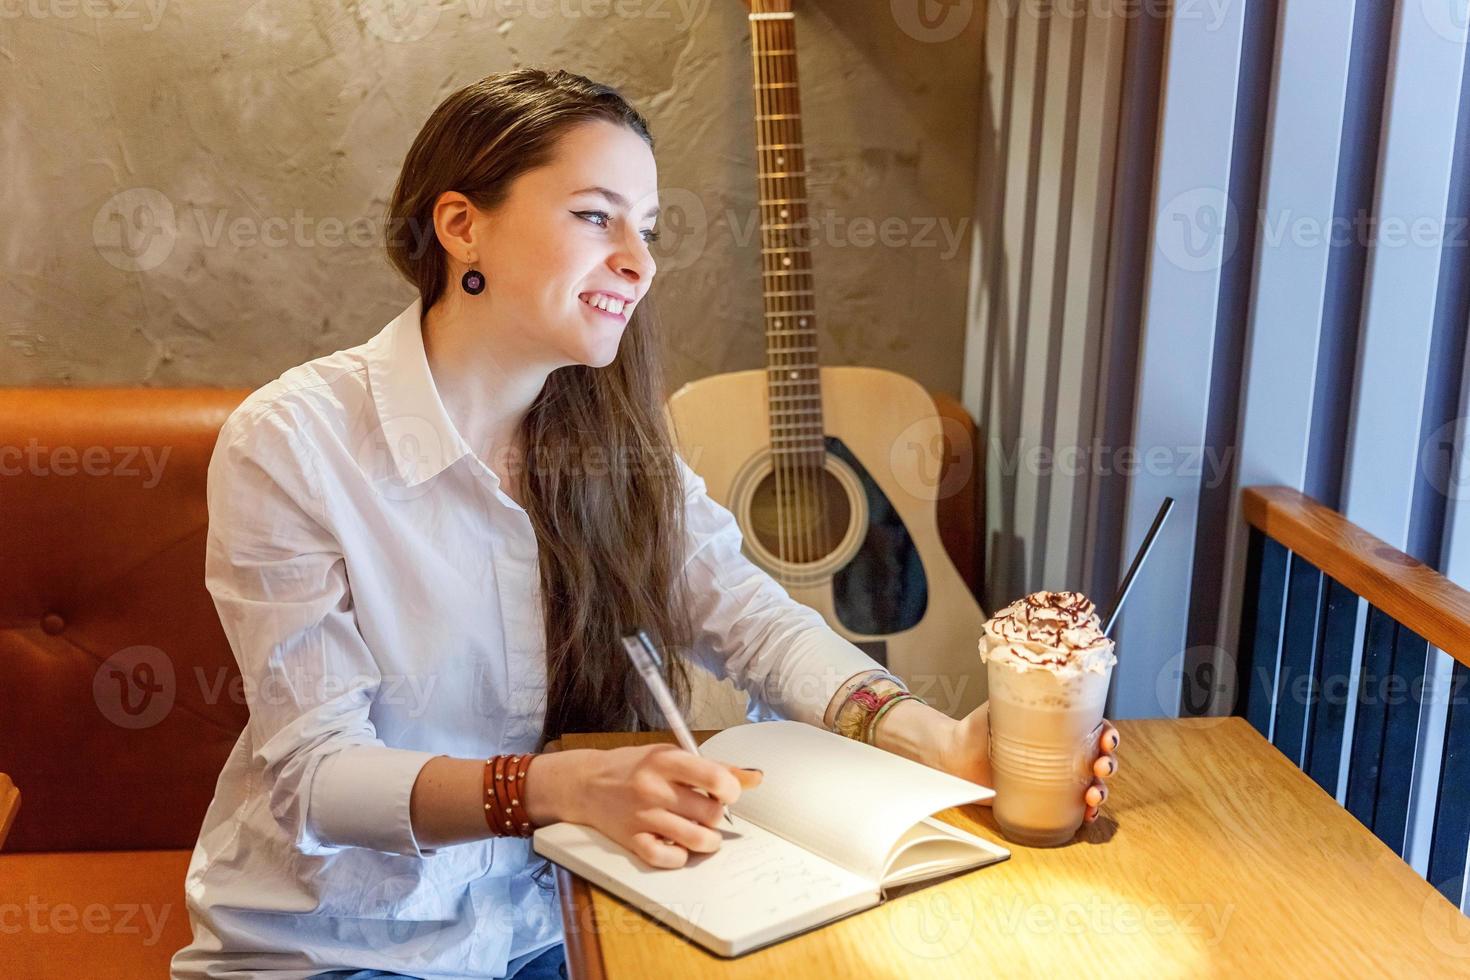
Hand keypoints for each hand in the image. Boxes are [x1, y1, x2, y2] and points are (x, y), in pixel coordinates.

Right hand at [569, 743, 761, 868]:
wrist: (586, 783)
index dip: (731, 791)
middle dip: (717, 817)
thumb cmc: (634, 767)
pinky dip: (680, 857)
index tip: (726, 794)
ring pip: (696, 840)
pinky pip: (668, 859)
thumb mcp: (672, 755)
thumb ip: (715, 767)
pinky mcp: (632, 840)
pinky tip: (678, 845)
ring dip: (708, 841)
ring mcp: (642, 816)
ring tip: (703, 834)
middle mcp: (654, 788)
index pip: (715, 778)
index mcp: (666, 760)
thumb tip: (755, 778)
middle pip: (710, 813)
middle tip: (708, 812)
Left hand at [937, 702, 1120, 822]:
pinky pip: (1072, 810)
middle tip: (1099, 766)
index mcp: (1058, 728)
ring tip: (1092, 795)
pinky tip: (1087, 813)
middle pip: (1099, 759)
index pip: (1094, 729)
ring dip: (1101, 791)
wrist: (955, 756)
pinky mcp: (1044, 801)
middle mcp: (1062, 753)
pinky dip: (1086, 813)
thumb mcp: (997, 706)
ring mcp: (1055, 778)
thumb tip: (1022, 675)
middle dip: (1108, 764)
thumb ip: (1011, 692)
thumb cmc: (977, 728)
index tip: (1106, 739)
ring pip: (1091, 785)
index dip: (1108, 735)